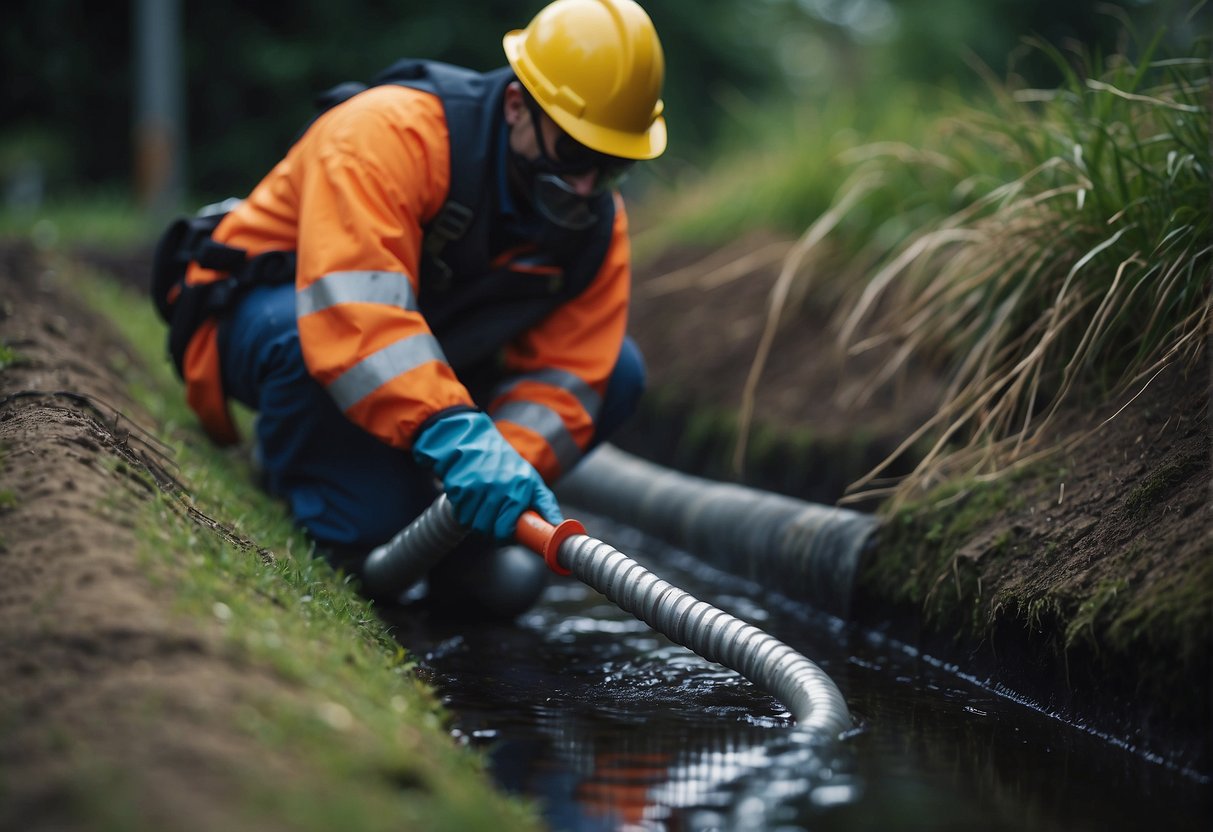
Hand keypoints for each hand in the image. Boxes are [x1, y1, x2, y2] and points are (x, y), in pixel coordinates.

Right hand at [412, 410, 562, 541]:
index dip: (503, 537)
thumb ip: (545, 503)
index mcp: (520, 488)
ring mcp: (478, 487)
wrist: (472, 440)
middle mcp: (499, 488)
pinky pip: (459, 512)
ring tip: (480, 506)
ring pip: (471, 523)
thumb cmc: (504, 462)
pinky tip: (469, 497)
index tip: (504, 535)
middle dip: (488, 529)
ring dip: (474, 520)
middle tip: (490, 521)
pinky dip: (462, 510)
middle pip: (487, 529)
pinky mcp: (460, 486)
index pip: (506, 528)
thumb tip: (558, 524)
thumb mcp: (530, 479)